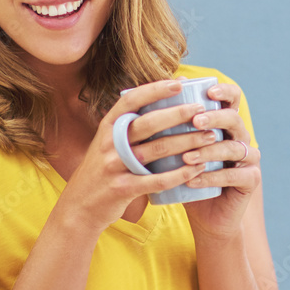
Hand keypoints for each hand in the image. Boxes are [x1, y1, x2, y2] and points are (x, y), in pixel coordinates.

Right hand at [55, 80, 214, 232]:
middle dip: (179, 114)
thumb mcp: (108, 143)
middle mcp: (109, 143)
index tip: (178, 83)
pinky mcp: (123, 189)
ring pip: (157, 150)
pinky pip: (157, 180)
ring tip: (210, 137)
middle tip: (202, 110)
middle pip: (148, 123)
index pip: (130, 100)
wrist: (79, 206)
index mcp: (107, 127)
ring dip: (187, 142)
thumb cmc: (103, 169)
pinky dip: (180, 174)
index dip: (154, 89)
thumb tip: (163, 100)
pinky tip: (197, 168)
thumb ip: (129, 126)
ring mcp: (115, 166)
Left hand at [180, 82, 260, 240]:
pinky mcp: (251, 179)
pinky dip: (212, 177)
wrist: (204, 216)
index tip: (207, 91)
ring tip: (187, 157)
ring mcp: (250, 158)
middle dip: (215, 118)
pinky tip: (193, 179)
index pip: (232, 98)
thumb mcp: (174, 150)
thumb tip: (137, 100)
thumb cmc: (185, 177)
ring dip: (209, 151)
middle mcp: (241, 137)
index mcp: (225, 124)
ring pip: (234, 148)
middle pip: (234, 119)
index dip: (224, 91)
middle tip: (195, 122)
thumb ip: (166, 126)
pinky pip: (234, 175)